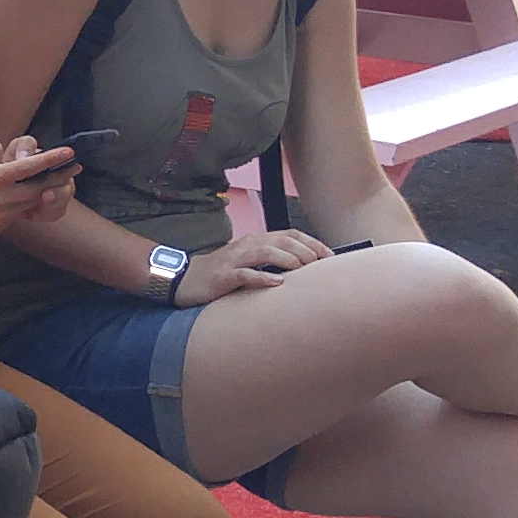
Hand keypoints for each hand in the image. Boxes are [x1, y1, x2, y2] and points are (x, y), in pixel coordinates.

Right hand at [0, 137, 82, 246]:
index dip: (52, 159)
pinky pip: (19, 211)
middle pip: (38, 188)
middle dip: (57, 177)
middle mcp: (0, 199)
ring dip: (43, 190)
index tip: (69, 152)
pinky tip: (34, 193)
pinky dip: (28, 201)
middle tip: (74, 168)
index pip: (30, 168)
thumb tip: (7, 155)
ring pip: (30, 202)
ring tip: (56, 178)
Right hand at [177, 229, 338, 305]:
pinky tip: (278, 283)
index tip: (331, 257)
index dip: (313, 243)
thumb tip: (303, 269)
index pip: (291, 234)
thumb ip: (272, 261)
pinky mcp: (224, 275)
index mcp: (257, 240)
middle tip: (322, 267)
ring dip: (288, 259)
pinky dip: (263, 277)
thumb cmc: (223, 273)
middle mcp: (248, 244)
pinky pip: (246, 274)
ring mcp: (236, 259)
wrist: (186, 279)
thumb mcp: (249, 262)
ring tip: (304, 270)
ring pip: (267, 252)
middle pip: (283, 240)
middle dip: (306, 252)